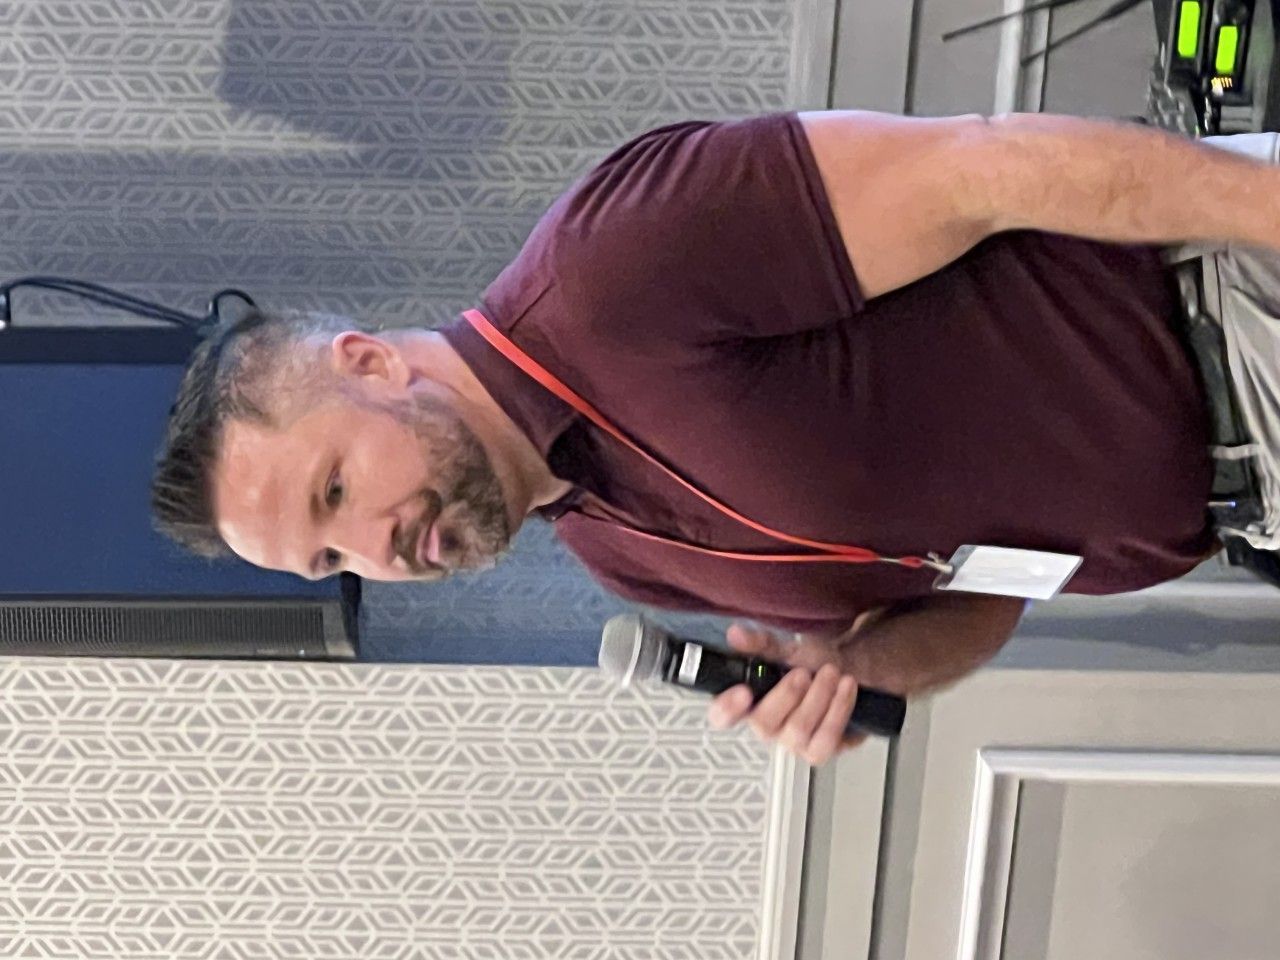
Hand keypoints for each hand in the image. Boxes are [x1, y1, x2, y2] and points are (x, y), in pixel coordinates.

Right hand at [706, 622, 866, 764]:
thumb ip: (760, 643)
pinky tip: (846, 687)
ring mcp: (793, 743)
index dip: (727, 708)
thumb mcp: (787, 648)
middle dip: (787, 695)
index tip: (743, 691)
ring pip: (798, 732)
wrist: (850, 668)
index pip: (722, 715)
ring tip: (831, 672)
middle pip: (763, 725)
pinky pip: (825, 741)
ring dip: (818, 698)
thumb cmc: (811, 662)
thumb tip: (735, 634)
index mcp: (749, 702)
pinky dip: (838, 710)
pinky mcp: (820, 751)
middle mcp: (767, 726)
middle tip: (803, 672)